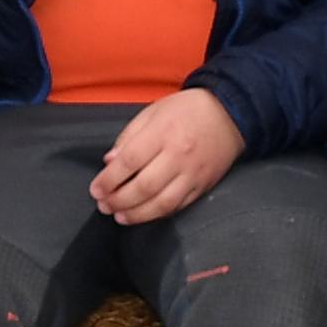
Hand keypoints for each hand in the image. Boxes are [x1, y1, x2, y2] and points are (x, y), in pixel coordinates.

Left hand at [93, 90, 244, 225]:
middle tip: (104, 206)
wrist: (230, 114)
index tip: (96, 189)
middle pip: (144, 187)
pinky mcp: (203, 186)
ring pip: (162, 203)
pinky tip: (143, 214)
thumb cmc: (186, 110)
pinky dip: (158, 214)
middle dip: (118, 201)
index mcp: (163, 132)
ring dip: (136, 214)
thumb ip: (129, 136)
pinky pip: (178, 206)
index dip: (109, 179)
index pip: (130, 161)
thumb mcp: (153, 112)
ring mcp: (193, 174)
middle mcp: (179, 155)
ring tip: (119, 216)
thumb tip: (109, 162)